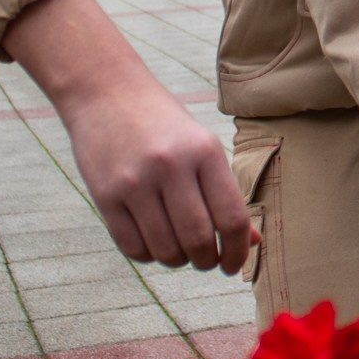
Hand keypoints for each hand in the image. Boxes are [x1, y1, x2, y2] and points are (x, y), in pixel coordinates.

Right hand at [5, 0, 253, 272]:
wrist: (107, 93)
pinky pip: (133, 248)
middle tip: (207, 260)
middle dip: (208, 261)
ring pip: (166, 250)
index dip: (238, 251)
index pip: (231, 218)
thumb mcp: (203, 147)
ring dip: (178, 261)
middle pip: (198, 240)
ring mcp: (135, 182)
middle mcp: (171, 166)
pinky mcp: (105, 196)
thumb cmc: (165, 127)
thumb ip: (225, 194)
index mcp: (205, 151)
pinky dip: (149, 256)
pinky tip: (154, 241)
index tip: (235, 265)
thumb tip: (252, 241)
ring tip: (180, 249)